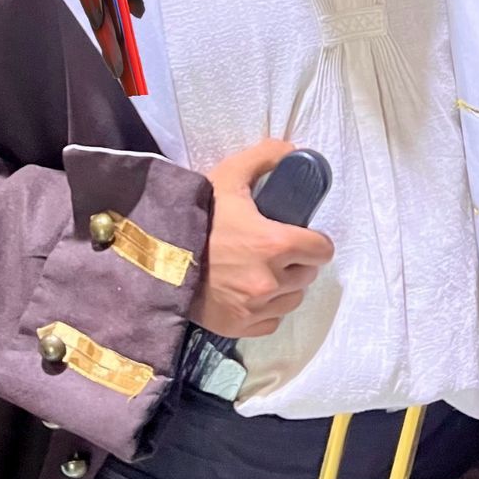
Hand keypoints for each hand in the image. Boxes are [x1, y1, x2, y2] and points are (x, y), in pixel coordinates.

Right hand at [188, 138, 334, 338]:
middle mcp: (270, 281)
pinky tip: (249, 293)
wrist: (156, 259)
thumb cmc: (197, 216)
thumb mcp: (228, 177)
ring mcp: (256, 308)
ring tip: (263, 271)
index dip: (315, 241)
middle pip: (308, 274)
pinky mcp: (240, 327)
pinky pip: (271, 320)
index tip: (300, 235)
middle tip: (275, 251)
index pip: (322, 250)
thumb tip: (294, 151)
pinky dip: (266, 309)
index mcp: (275, 244)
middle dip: (297, 262)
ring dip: (285, 287)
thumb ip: (264, 158)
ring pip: (292, 299)